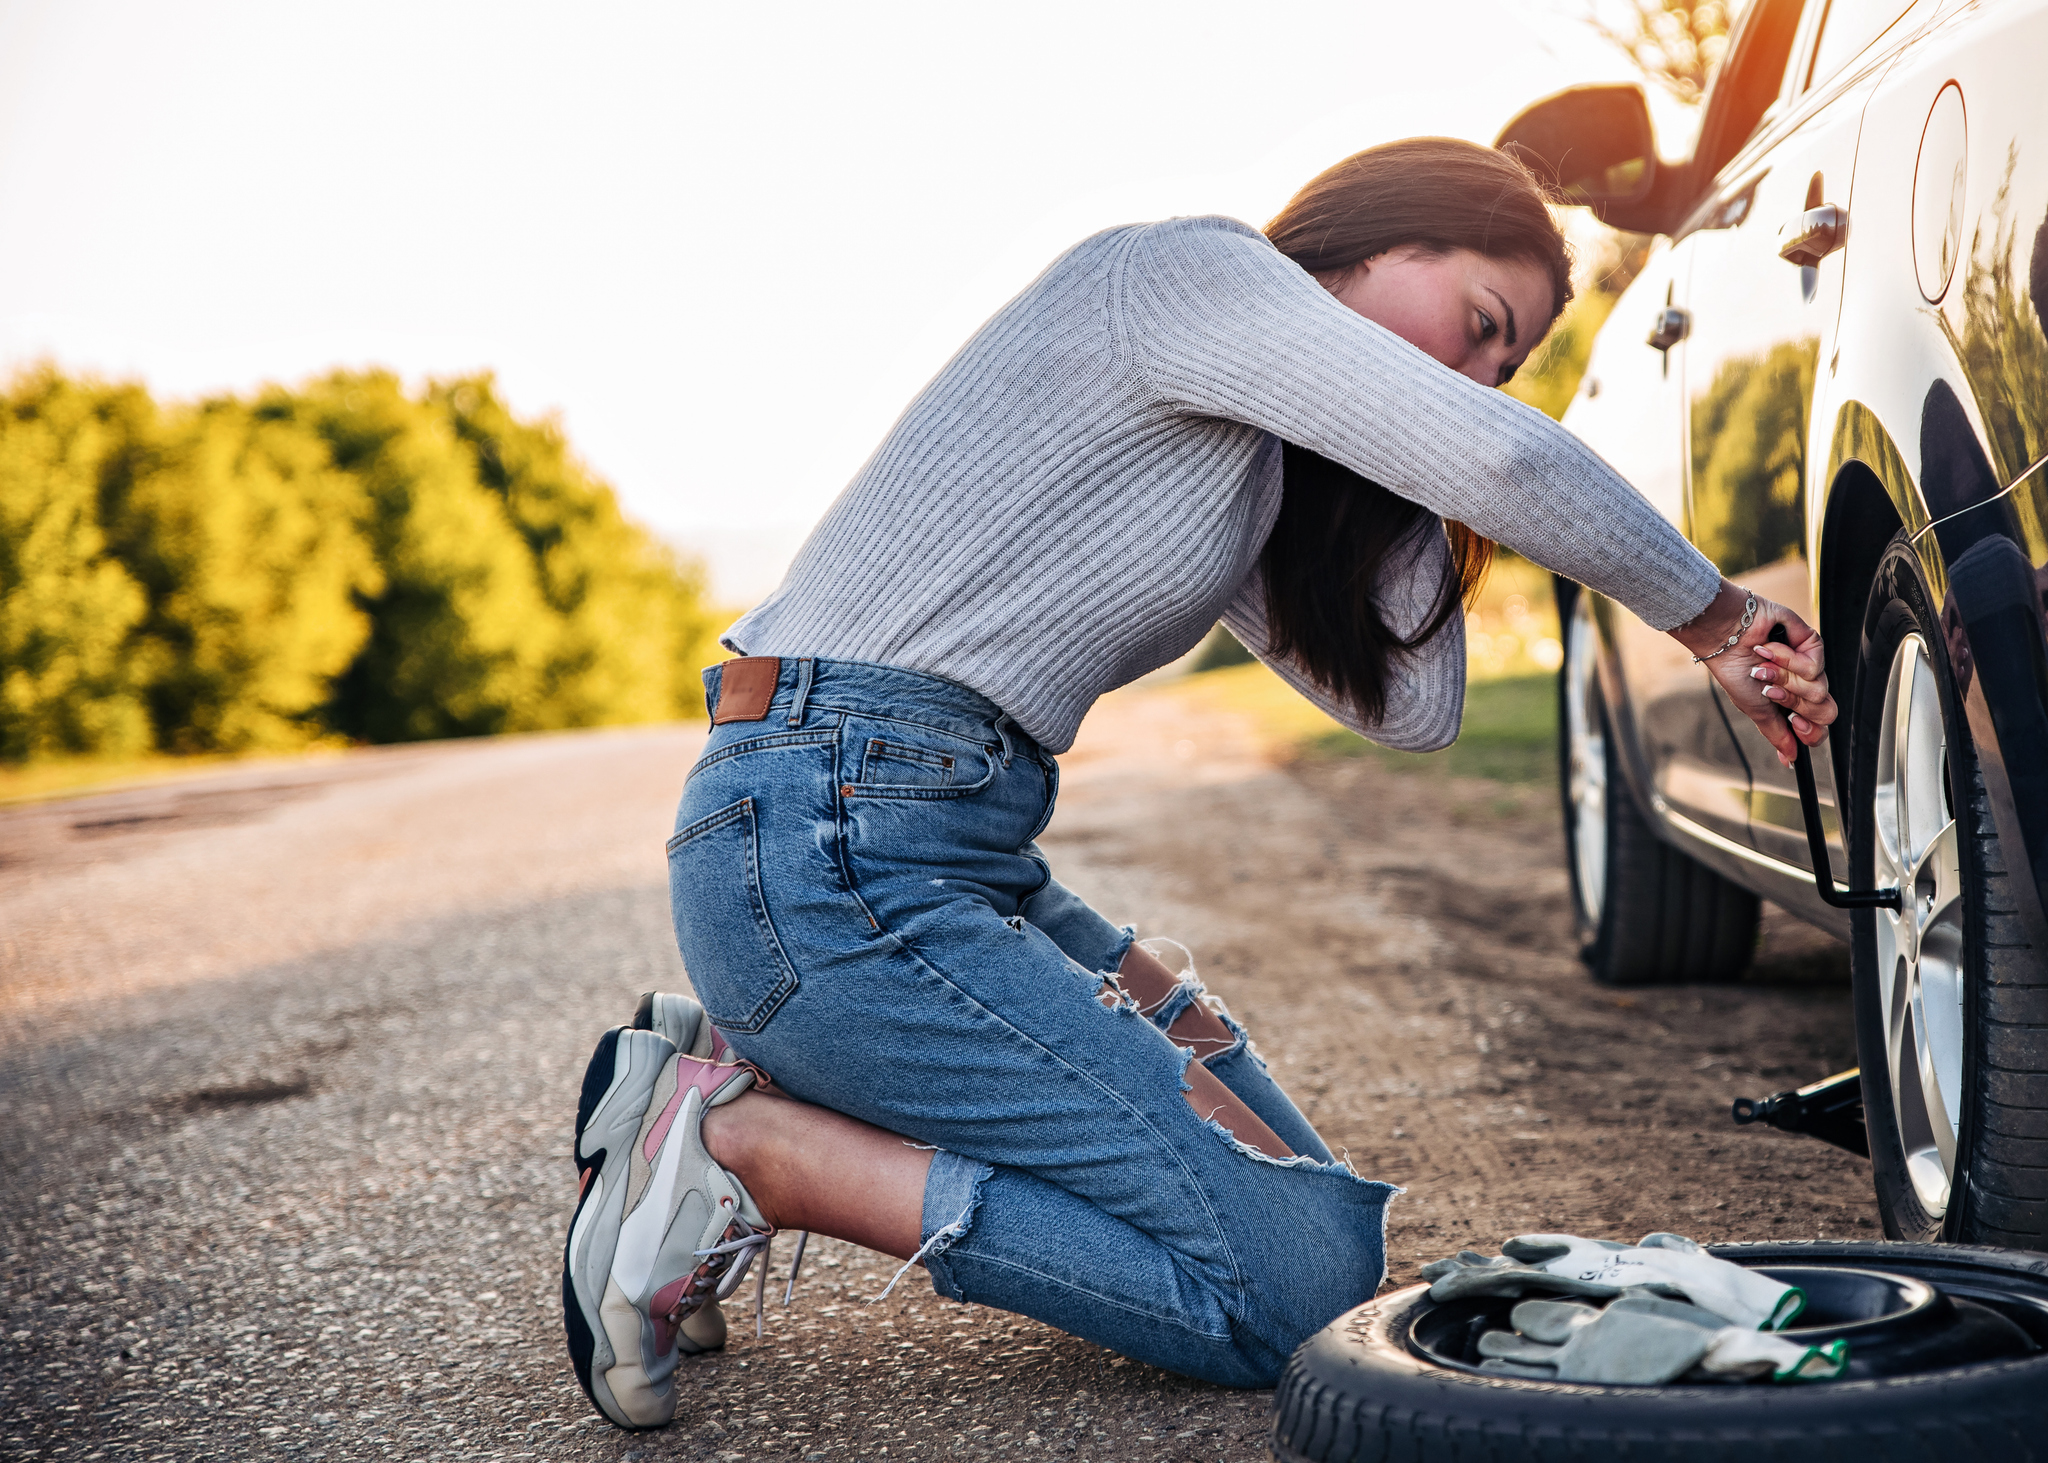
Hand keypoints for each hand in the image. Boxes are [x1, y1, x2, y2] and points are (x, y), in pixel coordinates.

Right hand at [1671, 581, 1835, 765]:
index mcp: (1791, 703)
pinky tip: (1768, 650)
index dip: (1811, 731)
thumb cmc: (1734, 671)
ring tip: (1763, 667)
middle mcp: (1803, 686)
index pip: (1818, 726)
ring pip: (1819, 689)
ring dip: (1784, 680)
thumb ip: (1776, 733)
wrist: (1726, 639)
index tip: (1794, 723)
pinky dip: (1788, 661)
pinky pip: (1815, 666)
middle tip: (1770, 691)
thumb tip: (1789, 759)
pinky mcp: (1812, 644)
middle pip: (1825, 711)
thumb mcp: (1755, 709)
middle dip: (1794, 702)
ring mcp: (1810, 665)